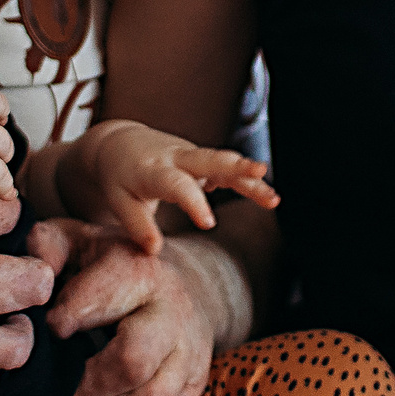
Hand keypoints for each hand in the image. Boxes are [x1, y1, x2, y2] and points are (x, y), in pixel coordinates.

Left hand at [31, 218, 222, 395]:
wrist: (176, 280)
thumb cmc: (110, 264)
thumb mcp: (79, 240)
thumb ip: (48, 246)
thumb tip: (35, 275)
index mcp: (138, 269)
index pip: (101, 302)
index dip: (64, 322)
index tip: (46, 332)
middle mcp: (171, 306)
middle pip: (134, 359)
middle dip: (90, 383)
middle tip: (64, 391)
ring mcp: (190, 343)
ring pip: (157, 395)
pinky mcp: (198, 374)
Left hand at [77, 119, 278, 254]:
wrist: (120, 144)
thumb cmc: (119, 178)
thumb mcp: (119, 201)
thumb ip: (137, 226)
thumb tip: (154, 251)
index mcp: (153, 168)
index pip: (177, 183)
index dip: (194, 202)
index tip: (208, 224)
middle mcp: (177, 157)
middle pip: (210, 159)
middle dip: (236, 165)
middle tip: (260, 171)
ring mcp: (193, 156)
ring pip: (226, 164)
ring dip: (250, 178)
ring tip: (274, 199)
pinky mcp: (203, 161)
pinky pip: (228, 170)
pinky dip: (247, 181)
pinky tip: (268, 199)